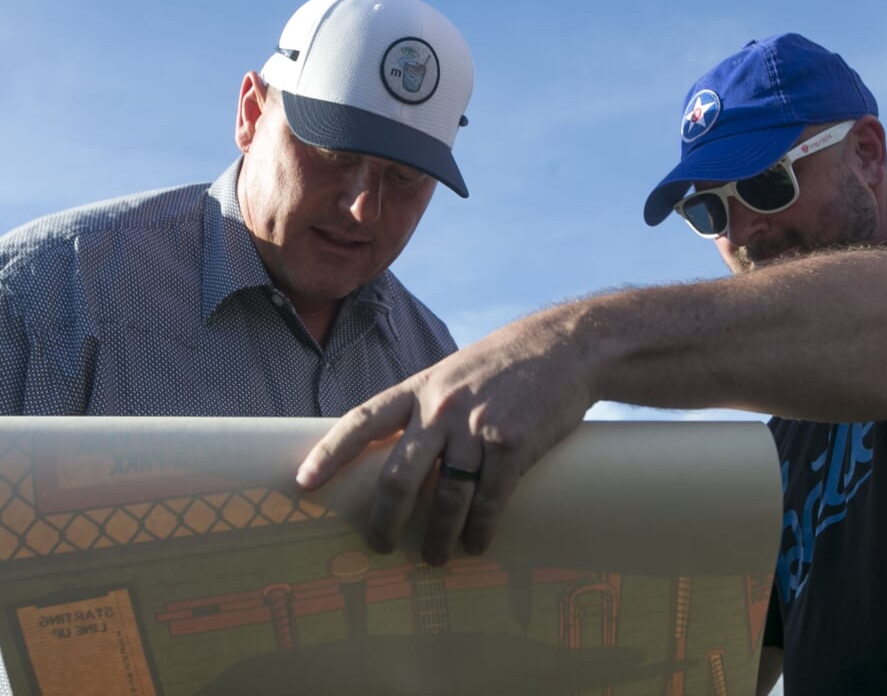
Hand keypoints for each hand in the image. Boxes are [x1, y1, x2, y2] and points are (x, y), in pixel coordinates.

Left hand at [296, 309, 593, 564]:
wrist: (563, 347)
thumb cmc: (504, 364)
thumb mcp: (453, 374)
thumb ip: (426, 408)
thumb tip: (399, 455)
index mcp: (420, 389)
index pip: (363, 422)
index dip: (330, 453)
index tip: (305, 483)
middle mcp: (442, 409)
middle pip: (399, 476)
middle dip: (385, 520)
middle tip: (380, 545)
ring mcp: (478, 428)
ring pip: (446, 498)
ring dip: (438, 537)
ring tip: (436, 557)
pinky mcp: (514, 445)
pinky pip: (489, 501)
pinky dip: (480, 530)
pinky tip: (476, 544)